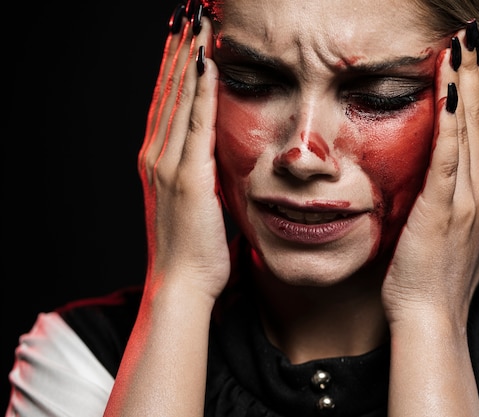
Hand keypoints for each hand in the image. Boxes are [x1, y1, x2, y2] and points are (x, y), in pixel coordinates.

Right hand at [137, 9, 229, 299]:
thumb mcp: (196, 204)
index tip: (184, 38)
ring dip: (187, 58)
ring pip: (177, 99)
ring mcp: (169, 165)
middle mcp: (157, 156)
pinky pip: (195, 124)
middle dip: (177, 51)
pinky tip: (207, 63)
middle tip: (186, 15)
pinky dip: (200, 90)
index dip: (174, 67)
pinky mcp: (188, 177)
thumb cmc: (193, 249)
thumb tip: (218, 157)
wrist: (182, 284)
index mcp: (159, 162)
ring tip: (195, 24)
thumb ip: (202, 175)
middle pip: (168, 92)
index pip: (167, 103)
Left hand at [382, 28, 478, 323]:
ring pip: (469, 130)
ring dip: (464, 86)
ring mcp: (466, 198)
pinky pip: (447, 156)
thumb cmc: (449, 280)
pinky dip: (446, 121)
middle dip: (478, 75)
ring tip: (460, 47)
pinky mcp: (442, 207)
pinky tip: (443, 90)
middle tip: (472, 35)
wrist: (433, 317)